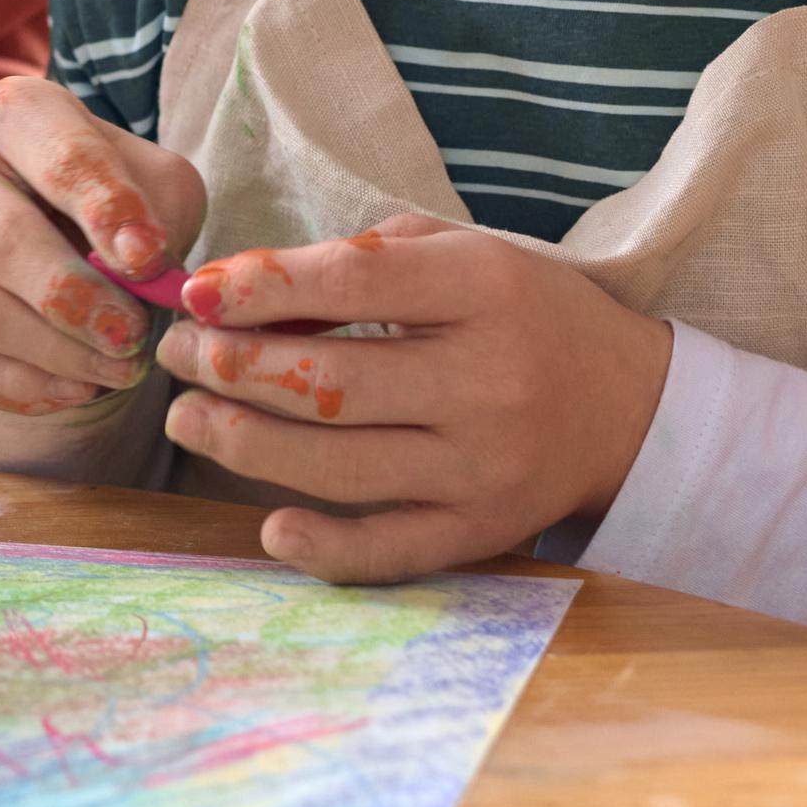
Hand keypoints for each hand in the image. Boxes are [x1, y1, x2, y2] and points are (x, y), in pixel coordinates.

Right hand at [0, 75, 205, 418]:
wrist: (61, 229)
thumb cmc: (115, 196)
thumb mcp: (157, 184)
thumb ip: (158, 215)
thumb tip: (139, 271)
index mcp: (14, 115)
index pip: (59, 158)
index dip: (107, 209)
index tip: (148, 260)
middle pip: (2, 240)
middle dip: (75, 298)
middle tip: (132, 334)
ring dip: (60, 353)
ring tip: (122, 367)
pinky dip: (31, 388)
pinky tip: (83, 387)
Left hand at [156, 214, 674, 583]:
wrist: (627, 405)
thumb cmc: (520, 315)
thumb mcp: (460, 255)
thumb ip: (360, 259)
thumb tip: (239, 289)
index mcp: (484, 291)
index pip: (358, 282)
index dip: (264, 286)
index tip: (195, 291)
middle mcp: (488, 382)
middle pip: (334, 382)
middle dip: (234, 366)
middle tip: (179, 353)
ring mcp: (485, 468)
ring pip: (342, 465)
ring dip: (245, 444)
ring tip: (190, 418)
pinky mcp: (483, 533)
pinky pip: (393, 551)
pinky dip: (327, 549)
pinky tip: (272, 528)